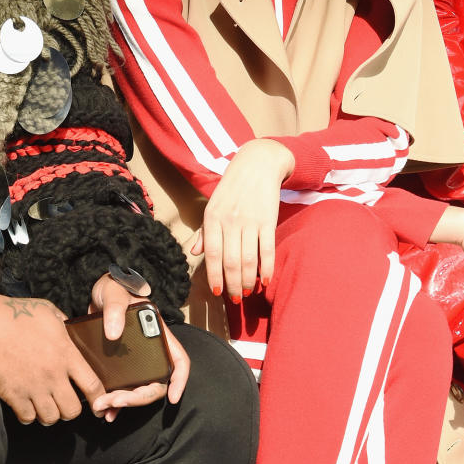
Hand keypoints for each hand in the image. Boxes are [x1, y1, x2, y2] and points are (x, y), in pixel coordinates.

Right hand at [0, 290, 104, 425]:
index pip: (93, 386)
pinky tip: (27, 405)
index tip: (98, 407)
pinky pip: (27, 417)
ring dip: (50, 414)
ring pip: (51, 418)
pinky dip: (29, 415)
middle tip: (65, 403)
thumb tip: (74, 332)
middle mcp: (52, 375)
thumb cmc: (17, 314)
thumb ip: (66, 326)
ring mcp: (32, 387)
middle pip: (72, 411)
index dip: (99, 401)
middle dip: (71, 411)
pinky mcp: (12, 394)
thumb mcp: (50, 312)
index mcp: (66, 354)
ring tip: (46, 405)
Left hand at [88, 272, 189, 420]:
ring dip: (124, 404)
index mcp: (159, 335)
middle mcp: (152, 352)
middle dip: (138, 397)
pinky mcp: (120, 367)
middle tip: (115, 401)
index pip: (179, 360)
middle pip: (156, 382)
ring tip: (103, 407)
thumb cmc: (113, 288)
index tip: (172, 397)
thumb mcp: (114, 293)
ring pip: (138, 390)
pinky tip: (105, 411)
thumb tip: (113, 334)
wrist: (95, 293)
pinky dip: (115, 403)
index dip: (179, 380)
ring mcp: (136, 361)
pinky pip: (122, 390)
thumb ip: (115, 308)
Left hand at [190, 139, 294, 299]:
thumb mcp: (213, 205)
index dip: (214, 276)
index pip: (211, 254)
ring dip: (248, 280)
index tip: (218, 293)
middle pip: (230, 261)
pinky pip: (267, 250)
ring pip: (248, 259)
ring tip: (248, 293)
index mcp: (213, 218)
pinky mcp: (268, 221)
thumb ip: (205, 231)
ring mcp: (250, 221)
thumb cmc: (233, 187)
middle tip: (235, 299)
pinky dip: (267, 268)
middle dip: (232, 285)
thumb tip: (195, 253)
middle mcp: (230, 221)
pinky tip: (265, 281)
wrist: (258, 164)